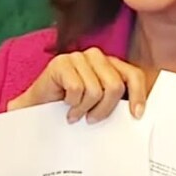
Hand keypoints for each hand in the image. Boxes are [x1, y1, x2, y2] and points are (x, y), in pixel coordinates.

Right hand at [6, 48, 146, 122]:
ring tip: (75, 112)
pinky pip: (77, 88)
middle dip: (104, 109)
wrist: (36, 111)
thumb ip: (116, 102)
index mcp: (109, 64)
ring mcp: (77, 57)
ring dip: (84, 108)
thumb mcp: (99, 105)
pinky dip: (71, 103)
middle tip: (91, 119)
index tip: (136, 115)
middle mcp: (96, 56)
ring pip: (95, 90)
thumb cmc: (70, 109)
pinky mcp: (61, 63)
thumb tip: (139, 114)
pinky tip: (65, 106)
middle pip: (114, 85)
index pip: (133, 74)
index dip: (138, 95)